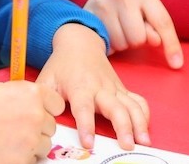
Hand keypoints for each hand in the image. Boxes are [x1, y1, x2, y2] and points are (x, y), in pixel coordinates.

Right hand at [0, 81, 63, 163]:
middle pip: (51, 127)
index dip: (46, 110)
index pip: (57, 105)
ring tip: (8, 140)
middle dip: (37, 128)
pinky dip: (20, 158)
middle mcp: (36, 116)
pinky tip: (3, 150)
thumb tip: (39, 105)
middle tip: (15, 129)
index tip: (37, 114)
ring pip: (44, 146)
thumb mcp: (2, 89)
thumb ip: (25, 96)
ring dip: (31, 145)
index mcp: (32, 94)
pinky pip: (31, 160)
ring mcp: (30, 140)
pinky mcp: (21, 160)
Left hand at [38, 23, 150, 149]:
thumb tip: (43, 119)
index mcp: (79, 87)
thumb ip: (44, 99)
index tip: (89, 143)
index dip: (86, 125)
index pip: (83, 108)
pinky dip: (145, 114)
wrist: (80, 43)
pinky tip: (145, 129)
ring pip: (131, 105)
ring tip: (144, 141)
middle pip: (115, 108)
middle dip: (124, 127)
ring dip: (139, 123)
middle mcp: (100, 88)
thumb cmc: (61, 65)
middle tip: (128, 146)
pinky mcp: (122, 89)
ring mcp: (114, 88)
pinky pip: (138, 101)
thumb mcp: (46, 79)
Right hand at [84, 0, 183, 68]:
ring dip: (124, 43)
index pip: (161, 22)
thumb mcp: (148, 10)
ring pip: (122, 44)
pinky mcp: (90, 15)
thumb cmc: (133, 6)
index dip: (171, 45)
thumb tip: (156, 41)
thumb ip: (156, 27)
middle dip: (138, 41)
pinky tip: (109, 33)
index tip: (176, 64)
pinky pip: (107, 45)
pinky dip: (111, 44)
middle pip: (139, 38)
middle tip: (133, 30)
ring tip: (120, 30)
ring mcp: (104, 4)